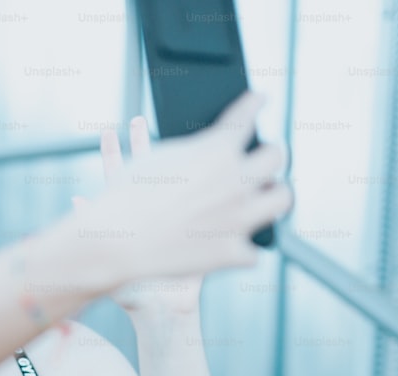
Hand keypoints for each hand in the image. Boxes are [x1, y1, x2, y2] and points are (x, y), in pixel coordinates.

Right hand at [73, 93, 289, 283]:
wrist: (116, 242)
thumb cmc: (125, 198)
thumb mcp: (154, 159)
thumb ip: (189, 152)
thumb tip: (208, 152)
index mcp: (218, 149)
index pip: (246, 115)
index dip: (254, 104)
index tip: (258, 99)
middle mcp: (237, 180)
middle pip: (276, 156)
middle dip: (272, 153)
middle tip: (267, 154)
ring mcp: (239, 217)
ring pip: (280, 200)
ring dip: (276, 195)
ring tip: (271, 195)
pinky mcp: (232, 252)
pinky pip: (253, 252)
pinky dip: (243, 249)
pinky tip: (239, 246)